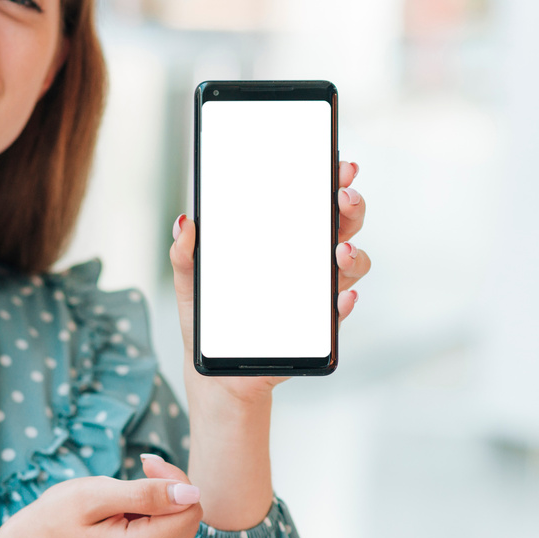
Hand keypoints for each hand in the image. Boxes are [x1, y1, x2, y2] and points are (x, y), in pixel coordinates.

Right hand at [0, 453, 202, 537]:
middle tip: (139, 472)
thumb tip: (191, 493)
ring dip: (163, 505)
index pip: (188, 509)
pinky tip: (129, 514)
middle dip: (170, 491)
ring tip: (126, 499)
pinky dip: (156, 519)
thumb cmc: (57, 517)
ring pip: (182, 528)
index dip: (173, 480)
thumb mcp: (96, 495)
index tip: (145, 464)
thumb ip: (146, 494)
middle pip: (189, 520)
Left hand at [170, 159, 370, 400]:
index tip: (339, 166)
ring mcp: (315, 293)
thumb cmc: (209, 321)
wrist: (216, 371)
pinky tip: (340, 297)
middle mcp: (306, 261)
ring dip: (354, 254)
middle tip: (342, 198)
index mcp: (280, 241)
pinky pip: (338, 312)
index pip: (311, 202)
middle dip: (351, 206)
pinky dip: (343, 303)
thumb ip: (184, 255)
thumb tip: (184, 222)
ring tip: (340, 252)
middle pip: (342, 225)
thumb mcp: (190, 284)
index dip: (331, 181)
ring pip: (351, 264)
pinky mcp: (318, 328)